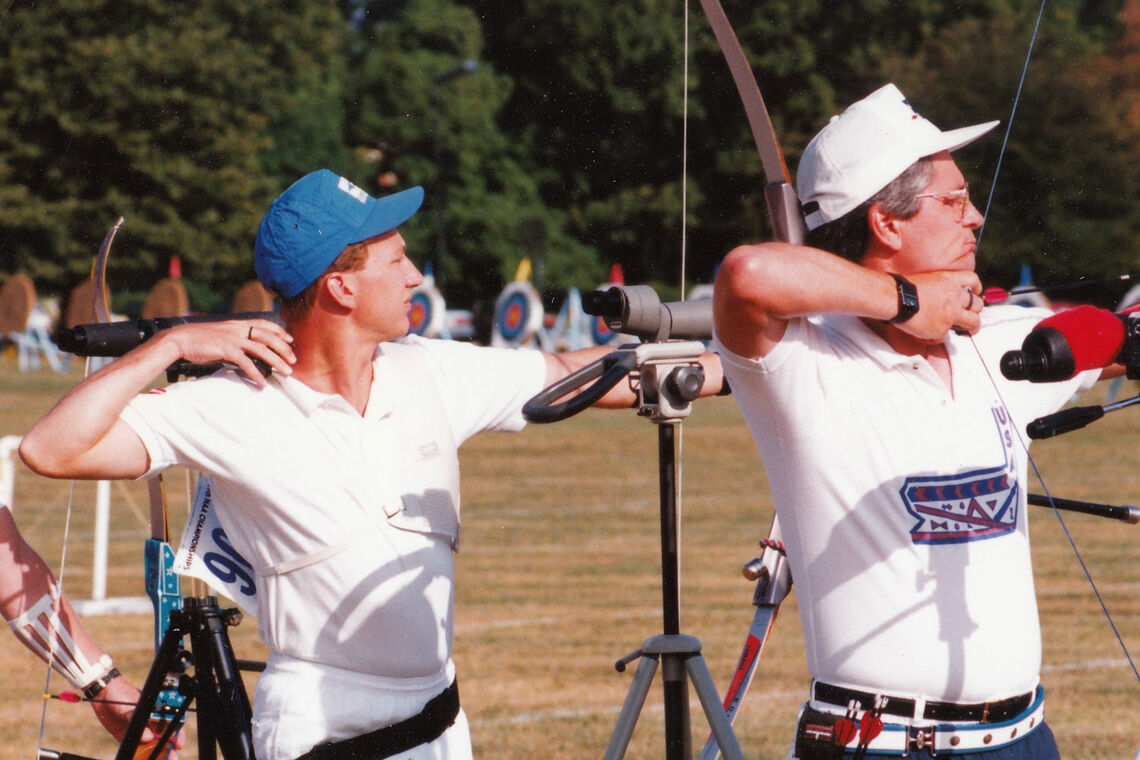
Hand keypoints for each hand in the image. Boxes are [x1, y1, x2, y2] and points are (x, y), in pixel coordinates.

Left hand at [93, 676, 185, 758]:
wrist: (103, 694)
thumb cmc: (123, 694)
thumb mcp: (133, 707)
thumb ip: (141, 722)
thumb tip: (149, 737)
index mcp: (156, 711)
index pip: (171, 723)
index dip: (176, 734)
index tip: (178, 744)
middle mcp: (150, 722)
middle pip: (162, 737)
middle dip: (168, 748)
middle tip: (171, 758)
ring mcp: (139, 729)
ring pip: (150, 745)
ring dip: (154, 754)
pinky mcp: (127, 736)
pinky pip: (134, 748)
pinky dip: (138, 755)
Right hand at [158, 318, 295, 386]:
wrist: (180, 339)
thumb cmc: (200, 340)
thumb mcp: (221, 335)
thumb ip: (235, 339)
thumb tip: (247, 352)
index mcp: (238, 324)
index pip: (264, 324)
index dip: (279, 331)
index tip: (290, 339)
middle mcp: (238, 329)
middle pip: (268, 337)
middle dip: (284, 349)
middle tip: (294, 361)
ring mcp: (233, 339)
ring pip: (262, 350)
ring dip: (277, 362)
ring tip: (286, 373)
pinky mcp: (227, 350)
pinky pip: (247, 363)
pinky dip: (257, 374)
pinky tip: (263, 383)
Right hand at [896, 271, 982, 341]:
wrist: (896, 299)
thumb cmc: (905, 287)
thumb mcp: (929, 278)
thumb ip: (941, 287)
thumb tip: (942, 297)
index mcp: (950, 280)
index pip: (973, 280)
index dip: (977, 288)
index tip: (975, 293)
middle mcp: (955, 297)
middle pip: (978, 304)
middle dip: (976, 310)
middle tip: (971, 315)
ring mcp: (950, 314)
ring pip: (973, 322)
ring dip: (972, 326)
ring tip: (968, 330)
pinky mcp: (942, 330)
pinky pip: (946, 335)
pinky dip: (940, 336)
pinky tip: (931, 334)